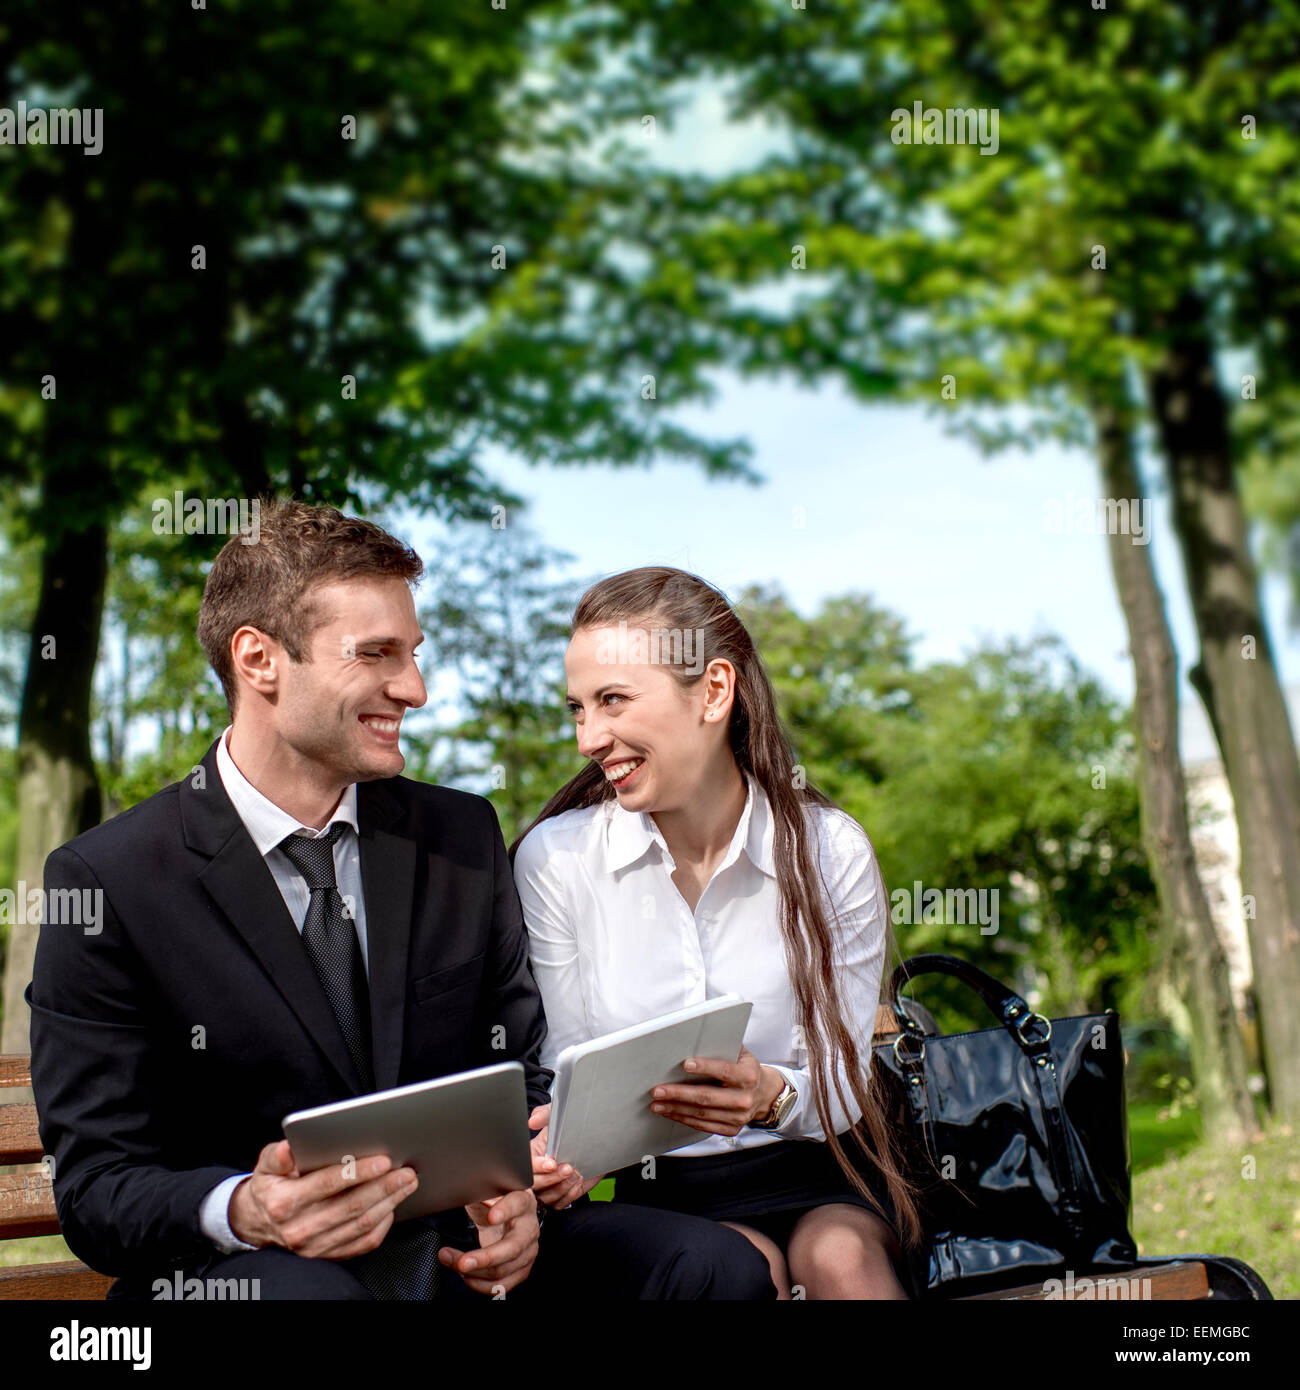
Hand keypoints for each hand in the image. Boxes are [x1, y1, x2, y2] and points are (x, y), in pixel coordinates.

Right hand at [228, 1139, 417, 1258]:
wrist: (257, 1223)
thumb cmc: (269, 1188)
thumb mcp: (265, 1166)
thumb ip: (277, 1156)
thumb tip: (289, 1149)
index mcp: (285, 1202)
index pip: (327, 1184)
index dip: (357, 1171)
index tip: (383, 1160)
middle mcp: (301, 1228)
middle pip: (351, 1206)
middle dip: (384, 1187)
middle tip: (406, 1171)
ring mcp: (315, 1246)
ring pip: (361, 1224)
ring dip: (389, 1203)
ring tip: (406, 1183)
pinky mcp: (327, 1255)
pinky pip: (362, 1243)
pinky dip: (382, 1225)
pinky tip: (393, 1206)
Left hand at [438, 1186, 539, 1294]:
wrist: (507, 1215)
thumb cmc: (495, 1200)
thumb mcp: (489, 1187)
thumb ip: (481, 1185)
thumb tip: (467, 1184)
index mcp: (523, 1202)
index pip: (517, 1204)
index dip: (506, 1210)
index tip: (491, 1216)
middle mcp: (529, 1228)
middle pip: (513, 1247)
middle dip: (486, 1258)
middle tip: (462, 1261)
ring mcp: (528, 1251)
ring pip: (503, 1270)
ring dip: (474, 1272)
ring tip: (450, 1261)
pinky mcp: (521, 1270)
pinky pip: (501, 1285)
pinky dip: (479, 1284)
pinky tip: (465, 1275)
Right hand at [528, 1103, 603, 1209]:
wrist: (592, 1137)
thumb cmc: (568, 1125)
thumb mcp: (556, 1114)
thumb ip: (544, 1114)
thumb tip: (532, 1121)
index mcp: (531, 1153)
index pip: (526, 1165)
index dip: (537, 1166)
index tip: (552, 1162)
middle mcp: (536, 1172)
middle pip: (534, 1185)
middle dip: (551, 1178)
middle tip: (568, 1168)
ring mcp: (547, 1186)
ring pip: (547, 1196)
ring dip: (562, 1187)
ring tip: (575, 1174)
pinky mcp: (560, 1195)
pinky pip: (560, 1203)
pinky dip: (569, 1195)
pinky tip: (579, 1182)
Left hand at [648, 1046, 785, 1134]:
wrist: (764, 1094)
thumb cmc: (745, 1069)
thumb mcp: (741, 1054)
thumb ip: (723, 1047)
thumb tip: (695, 1038)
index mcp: (748, 1075)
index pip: (724, 1070)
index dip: (705, 1067)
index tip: (685, 1064)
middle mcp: (745, 1098)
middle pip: (707, 1097)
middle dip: (679, 1093)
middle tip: (658, 1090)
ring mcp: (738, 1117)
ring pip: (702, 1114)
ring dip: (676, 1109)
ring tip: (657, 1103)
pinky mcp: (731, 1129)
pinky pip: (704, 1126)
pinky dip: (684, 1119)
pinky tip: (670, 1112)